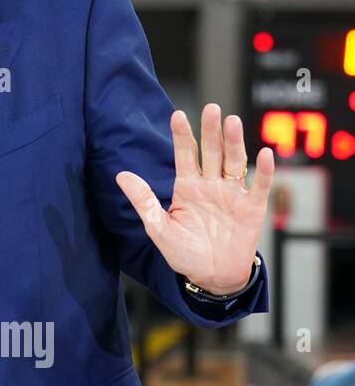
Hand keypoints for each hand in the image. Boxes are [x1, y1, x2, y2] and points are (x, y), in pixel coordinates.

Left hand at [117, 104, 274, 293]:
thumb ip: (143, 200)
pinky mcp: (252, 209)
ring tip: (231, 122)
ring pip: (235, 162)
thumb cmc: (184, 252)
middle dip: (211, 130)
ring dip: (234, 142)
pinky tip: (264, 153)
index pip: (184, 155)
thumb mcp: (158, 227)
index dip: (182, 135)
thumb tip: (120, 174)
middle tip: (211, 108)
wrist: (211, 277)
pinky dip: (264, 170)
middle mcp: (210, 185)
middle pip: (212, 152)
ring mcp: (232, 195)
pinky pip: (260, 186)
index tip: (177, 115)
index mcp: (187, 186)